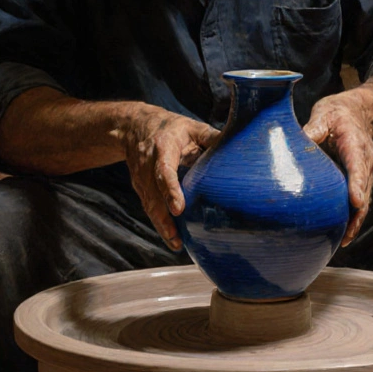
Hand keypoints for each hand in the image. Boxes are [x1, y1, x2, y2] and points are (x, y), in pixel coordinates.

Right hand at [113, 106, 221, 250]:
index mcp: (163, 147)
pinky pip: (149, 208)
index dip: (170, 190)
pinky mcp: (140, 188)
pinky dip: (159, 224)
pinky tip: (172, 239)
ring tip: (176, 244)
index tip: (178, 209)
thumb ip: (211, 138)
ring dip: (161, 226)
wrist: (133, 127)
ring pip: (149, 205)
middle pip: (153, 195)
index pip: (163, 171)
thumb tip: (239, 147)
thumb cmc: (170, 128)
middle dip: (163, 217)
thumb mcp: (191, 127)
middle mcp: (147, 165)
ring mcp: (141, 178)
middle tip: (177, 238)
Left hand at [304, 92, 372, 246]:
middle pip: (364, 189)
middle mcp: (365, 161)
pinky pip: (360, 202)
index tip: (356, 201)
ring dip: (356, 221)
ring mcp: (366, 173)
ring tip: (343, 240)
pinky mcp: (361, 181)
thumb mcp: (324, 114)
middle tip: (347, 232)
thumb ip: (314, 127)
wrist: (358, 114)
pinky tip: (343, 235)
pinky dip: (354, 218)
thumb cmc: (337, 115)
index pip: (357, 165)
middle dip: (357, 212)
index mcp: (355, 144)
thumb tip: (297, 140)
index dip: (357, 184)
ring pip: (364, 200)